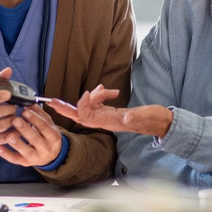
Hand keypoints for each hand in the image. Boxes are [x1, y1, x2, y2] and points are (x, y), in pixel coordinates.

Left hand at [0, 104, 62, 167]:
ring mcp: (36, 157)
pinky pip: (15, 159)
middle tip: (14, 120)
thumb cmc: (47, 135)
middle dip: (24, 129)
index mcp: (53, 136)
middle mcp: (46, 148)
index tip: (25, 111)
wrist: (51, 155)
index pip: (44, 127)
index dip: (35, 119)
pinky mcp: (26, 163)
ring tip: (8, 135)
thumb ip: (39, 113)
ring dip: (17, 143)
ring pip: (26, 151)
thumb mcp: (48, 123)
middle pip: (35, 139)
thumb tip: (29, 102)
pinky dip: (6, 154)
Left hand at [48, 85, 172, 136]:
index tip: (88, 92)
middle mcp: (105, 122)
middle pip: (79, 115)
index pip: (86, 115)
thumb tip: (125, 118)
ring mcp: (106, 117)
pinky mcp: (110, 113)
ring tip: (104, 89)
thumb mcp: (145, 116)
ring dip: (91, 95)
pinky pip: (96, 105)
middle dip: (65, 108)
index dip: (83, 103)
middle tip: (50, 101)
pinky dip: (98, 95)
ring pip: (88, 107)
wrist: (160, 123)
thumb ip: (134, 117)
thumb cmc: (153, 119)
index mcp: (109, 123)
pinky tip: (107, 91)